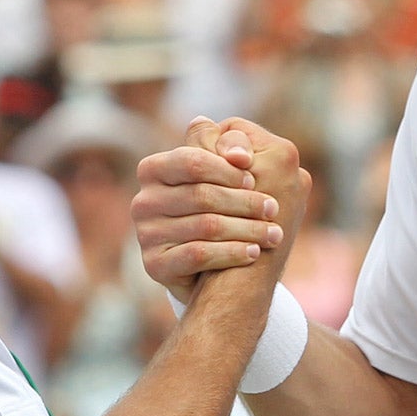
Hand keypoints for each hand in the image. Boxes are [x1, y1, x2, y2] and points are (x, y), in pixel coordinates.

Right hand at [132, 119, 287, 301]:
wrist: (210, 268)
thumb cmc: (222, 208)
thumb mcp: (223, 172)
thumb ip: (226, 148)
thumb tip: (232, 147)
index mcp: (154, 169)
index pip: (192, 161)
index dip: (227, 169)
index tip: (255, 178)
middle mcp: (143, 201)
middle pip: (201, 195)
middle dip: (244, 201)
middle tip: (273, 208)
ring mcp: (146, 234)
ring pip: (205, 226)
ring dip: (247, 229)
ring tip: (273, 233)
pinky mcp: (154, 264)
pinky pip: (198, 254)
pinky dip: (232, 252)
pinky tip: (254, 252)